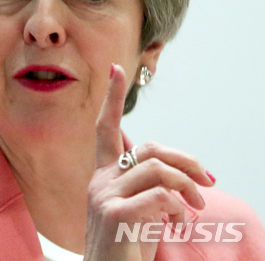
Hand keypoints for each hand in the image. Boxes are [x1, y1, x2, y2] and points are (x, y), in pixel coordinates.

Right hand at [84, 65, 213, 260]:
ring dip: (186, 187)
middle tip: (209, 181)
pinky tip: (177, 224)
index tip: (116, 68)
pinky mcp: (114, 216)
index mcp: (104, 178)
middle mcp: (100, 182)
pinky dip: (177, 208)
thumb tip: (180, 174)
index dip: (111, 99)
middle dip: (185, 161)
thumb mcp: (139, 215)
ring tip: (195, 209)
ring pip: (157, 169)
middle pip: (150, 149)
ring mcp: (104, 197)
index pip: (105, 130)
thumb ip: (149, 189)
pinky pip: (158, 197)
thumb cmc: (126, 254)